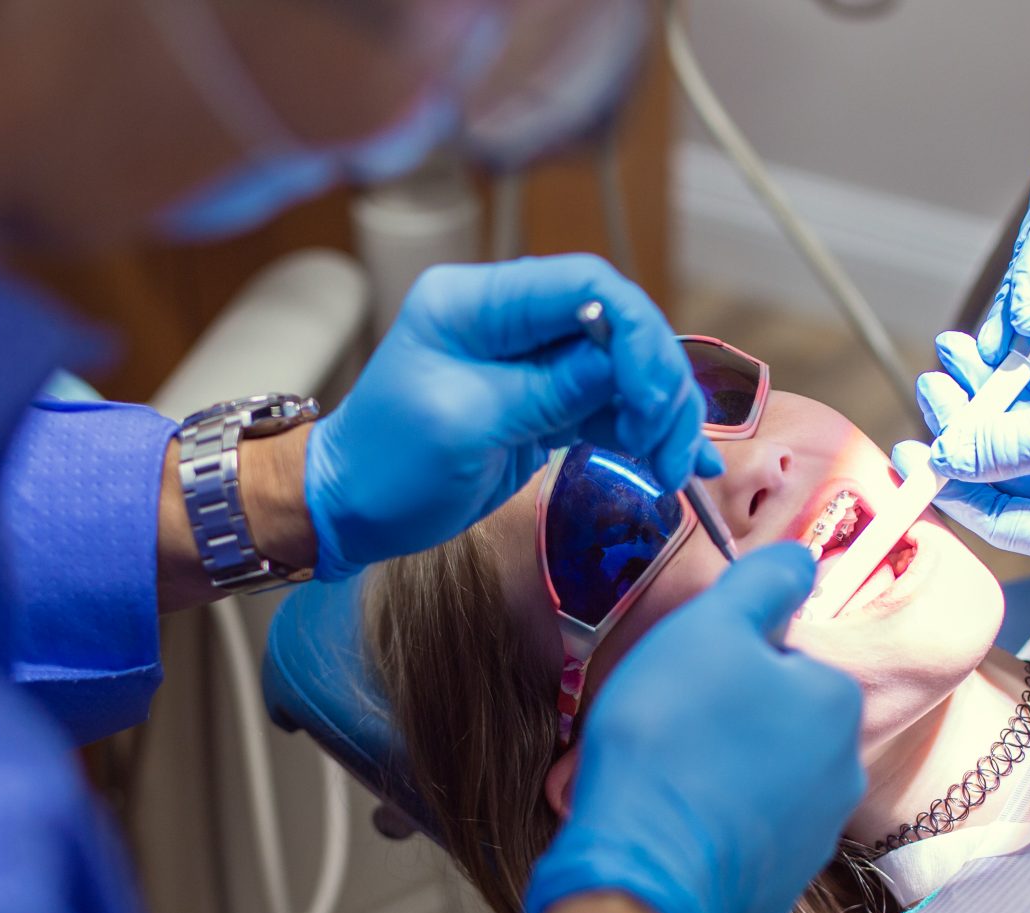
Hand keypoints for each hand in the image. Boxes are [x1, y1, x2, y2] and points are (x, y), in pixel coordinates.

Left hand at [305, 255, 712, 580]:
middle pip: (616, 327)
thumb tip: (625, 367)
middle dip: (657, 382)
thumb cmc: (388, 464)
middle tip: (671, 443)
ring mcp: (529, 362)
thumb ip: (549, 390)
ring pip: (623, 371)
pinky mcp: (544, 403)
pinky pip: (610, 406)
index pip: (582, 285)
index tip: (656, 396)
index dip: (635, 333)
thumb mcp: (467, 423)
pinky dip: (645, 433)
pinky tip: (677, 464)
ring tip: (677, 468)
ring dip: (661, 416)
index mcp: (477, 302)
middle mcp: (509, 320)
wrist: (352, 510)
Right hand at [520, 545, 865, 912]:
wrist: (642, 872)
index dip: (728, 658)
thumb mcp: (710, 629)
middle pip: (777, 719)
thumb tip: (802, 558)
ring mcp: (814, 837)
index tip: (686, 677)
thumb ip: (763, 583)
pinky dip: (713, 825)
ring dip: (720, 771)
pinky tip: (671, 824)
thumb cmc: (671, 738)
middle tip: (667, 726)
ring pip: (762, 777)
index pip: (785, 655)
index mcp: (836, 700)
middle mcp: (844, 770)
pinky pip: (745, 835)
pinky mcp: (778, 887)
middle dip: (727, 717)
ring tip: (664, 777)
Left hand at [928, 269, 1029, 570]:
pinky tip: (996, 359)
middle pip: (1011, 482)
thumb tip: (942, 456)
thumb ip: (1010, 446)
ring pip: (1029, 446)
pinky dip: (1026, 395)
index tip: (907, 450)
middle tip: (929, 386)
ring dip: (990, 402)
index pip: (1004, 524)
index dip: (951, 486)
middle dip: (966, 432)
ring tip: (952, 356)